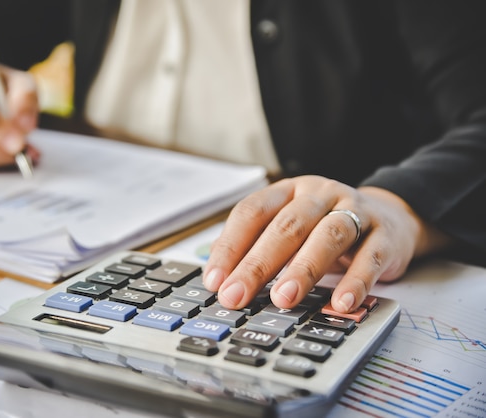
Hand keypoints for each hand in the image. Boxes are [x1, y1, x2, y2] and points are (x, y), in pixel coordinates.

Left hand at [203, 175, 449, 312]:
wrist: (390, 218)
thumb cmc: (324, 228)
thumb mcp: (288, 227)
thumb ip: (254, 244)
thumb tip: (217, 274)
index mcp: (288, 191)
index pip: (252, 212)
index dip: (230, 246)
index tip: (214, 280)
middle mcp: (319, 195)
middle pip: (286, 226)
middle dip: (258, 264)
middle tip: (236, 295)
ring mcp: (355, 210)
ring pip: (328, 235)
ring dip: (304, 269)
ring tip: (283, 300)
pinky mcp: (385, 235)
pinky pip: (371, 257)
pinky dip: (356, 281)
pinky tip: (340, 304)